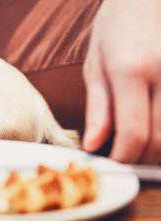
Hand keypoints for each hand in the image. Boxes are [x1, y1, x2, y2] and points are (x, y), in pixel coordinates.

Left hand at [83, 0, 160, 163]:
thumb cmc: (117, 28)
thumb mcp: (96, 66)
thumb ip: (98, 108)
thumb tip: (94, 145)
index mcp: (131, 71)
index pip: (133, 134)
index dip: (124, 158)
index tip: (112, 164)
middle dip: (142, 160)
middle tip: (126, 160)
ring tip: (141, 146)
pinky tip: (156, 128)